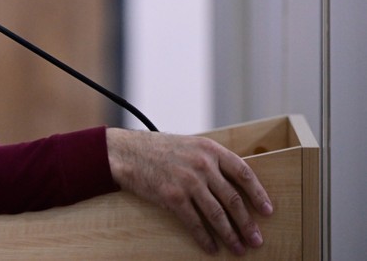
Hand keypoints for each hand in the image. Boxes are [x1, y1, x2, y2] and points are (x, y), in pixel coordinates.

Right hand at [106, 128, 273, 254]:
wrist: (127, 152)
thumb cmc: (158, 149)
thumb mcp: (190, 146)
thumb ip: (211, 161)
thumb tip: (233, 185)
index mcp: (210, 150)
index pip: (243, 173)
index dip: (258, 194)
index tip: (268, 210)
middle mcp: (202, 165)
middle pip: (233, 199)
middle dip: (247, 223)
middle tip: (256, 239)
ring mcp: (188, 181)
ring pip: (217, 214)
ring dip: (230, 234)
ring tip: (239, 248)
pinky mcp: (173, 197)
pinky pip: (194, 222)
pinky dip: (205, 238)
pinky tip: (211, 247)